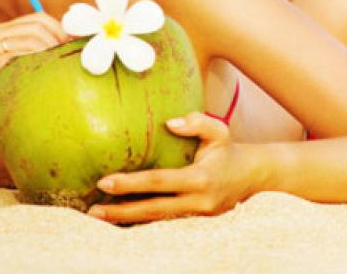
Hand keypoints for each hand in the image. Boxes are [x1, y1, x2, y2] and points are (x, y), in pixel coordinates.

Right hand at [0, 13, 72, 143]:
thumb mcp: (16, 72)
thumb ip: (32, 56)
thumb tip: (68, 46)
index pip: (37, 18)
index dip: (59, 29)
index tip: (72, 47)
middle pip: (36, 24)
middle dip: (58, 38)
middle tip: (67, 57)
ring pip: (30, 36)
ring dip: (50, 50)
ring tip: (58, 66)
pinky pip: (17, 53)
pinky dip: (36, 60)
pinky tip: (43, 73)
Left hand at [87, 112, 259, 224]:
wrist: (253, 178)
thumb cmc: (229, 151)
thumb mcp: (219, 131)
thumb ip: (197, 122)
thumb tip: (170, 124)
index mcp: (200, 179)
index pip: (158, 182)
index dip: (130, 184)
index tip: (105, 182)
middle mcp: (197, 202)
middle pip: (152, 211)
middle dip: (121, 212)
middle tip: (93, 211)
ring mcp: (195, 216)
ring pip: (156, 222)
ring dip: (127, 221)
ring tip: (100, 217)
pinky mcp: (194, 222)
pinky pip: (163, 223)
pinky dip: (142, 222)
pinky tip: (121, 219)